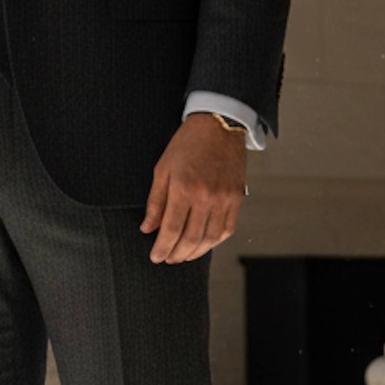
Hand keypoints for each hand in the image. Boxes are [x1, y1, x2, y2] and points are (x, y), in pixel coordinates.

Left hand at [140, 114, 247, 262]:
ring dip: (195, 252)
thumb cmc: (187, 144)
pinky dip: (214, 242)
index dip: (162, 248)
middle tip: (168, 259)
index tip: (155, 257)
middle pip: (191, 239)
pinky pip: (227, 229)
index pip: (171, 230)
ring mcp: (224, 199)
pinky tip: (204, 244)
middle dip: (176, 254)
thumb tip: (148, 228)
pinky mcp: (237, 198)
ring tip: (183, 255)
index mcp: (183, 189)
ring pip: (210, 239)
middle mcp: (206, 197)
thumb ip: (155, 202)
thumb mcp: (162, 169)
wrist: (218, 125)